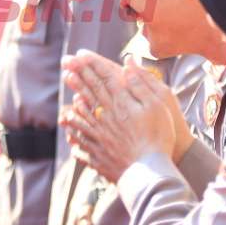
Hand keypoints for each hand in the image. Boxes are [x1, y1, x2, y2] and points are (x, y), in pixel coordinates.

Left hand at [61, 51, 182, 181]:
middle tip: (67, 61)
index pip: (104, 77)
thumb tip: (128, 62)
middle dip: (79, 72)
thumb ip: (141, 83)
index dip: (92, 63)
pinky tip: (68, 118)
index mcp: (122, 101)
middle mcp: (106, 114)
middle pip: (90, 89)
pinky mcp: (97, 150)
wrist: (148, 171)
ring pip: (82, 109)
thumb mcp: (158, 105)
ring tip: (67, 80)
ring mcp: (99, 133)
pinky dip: (74, 123)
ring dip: (74, 92)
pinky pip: (80, 133)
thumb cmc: (158, 136)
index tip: (81, 53)